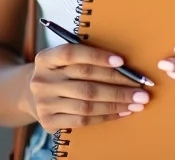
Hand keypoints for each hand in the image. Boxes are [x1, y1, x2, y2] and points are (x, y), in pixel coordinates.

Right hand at [27, 43, 151, 131]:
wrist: (33, 95)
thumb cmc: (60, 71)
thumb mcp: (64, 59)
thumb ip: (85, 57)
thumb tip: (122, 63)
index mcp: (45, 59)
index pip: (72, 54)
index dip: (97, 56)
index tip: (122, 61)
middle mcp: (42, 80)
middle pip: (85, 81)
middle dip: (118, 84)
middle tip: (141, 87)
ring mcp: (44, 103)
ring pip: (87, 103)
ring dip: (116, 102)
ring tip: (137, 101)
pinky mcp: (49, 122)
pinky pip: (83, 120)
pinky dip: (106, 116)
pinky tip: (122, 111)